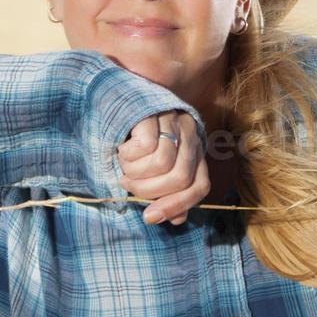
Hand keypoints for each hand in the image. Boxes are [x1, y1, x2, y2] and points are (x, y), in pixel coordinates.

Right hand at [117, 110, 208, 225]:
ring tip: (124, 166)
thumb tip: (177, 220)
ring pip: (163, 163)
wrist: (116, 96)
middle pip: (181, 178)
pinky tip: (123, 149)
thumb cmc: (134, 139)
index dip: (177, 205)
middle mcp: (190, 134)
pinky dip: (129, 155)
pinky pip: (147, 146)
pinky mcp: (154, 112)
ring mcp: (174, 120)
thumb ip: (167, 192)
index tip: (150, 217)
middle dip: (149, 191)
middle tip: (128, 185)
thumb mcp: (152, 168)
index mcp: (196, 150)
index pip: (200, 186)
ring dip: (136, 173)